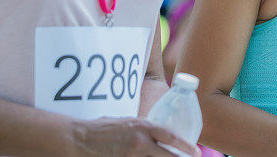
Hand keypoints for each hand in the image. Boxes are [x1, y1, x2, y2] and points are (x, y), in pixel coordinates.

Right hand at [71, 117, 200, 156]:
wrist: (80, 138)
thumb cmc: (103, 128)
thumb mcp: (128, 123)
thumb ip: (143, 129)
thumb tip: (155, 136)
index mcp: (143, 126)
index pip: (171, 136)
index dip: (186, 145)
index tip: (196, 151)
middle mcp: (141, 141)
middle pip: (167, 156)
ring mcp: (132, 155)